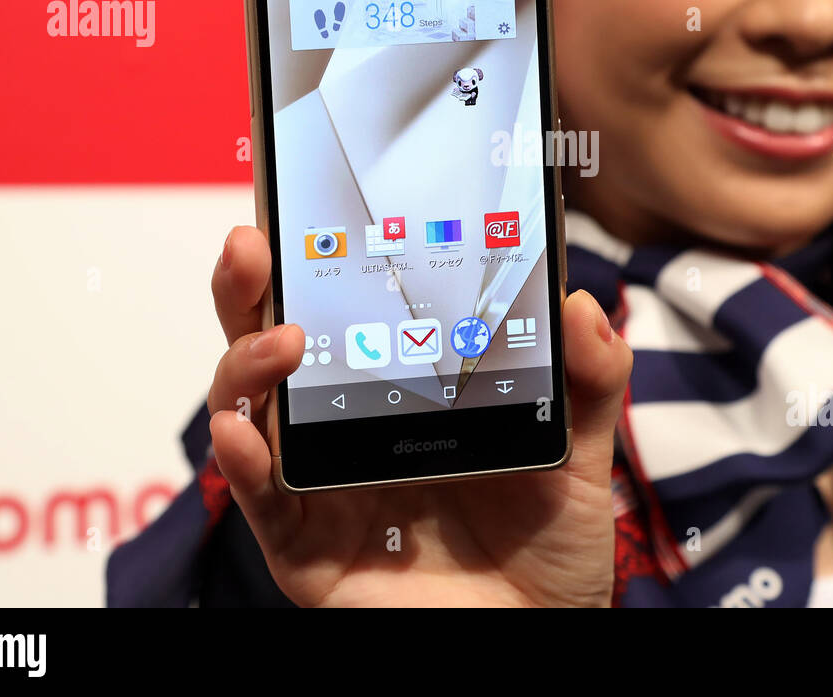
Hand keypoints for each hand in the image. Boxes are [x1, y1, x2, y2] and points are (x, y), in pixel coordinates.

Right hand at [208, 226, 631, 606]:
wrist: (538, 636)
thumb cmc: (549, 547)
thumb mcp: (580, 453)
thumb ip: (589, 380)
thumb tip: (582, 303)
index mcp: (404, 387)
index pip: (347, 306)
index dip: (319, 253)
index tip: (314, 195)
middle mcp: (348, 424)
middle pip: (278, 340)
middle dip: (252, 284)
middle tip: (254, 238)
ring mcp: (322, 482)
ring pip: (253, 408)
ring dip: (247, 360)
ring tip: (282, 338)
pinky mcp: (308, 547)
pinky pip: (262, 502)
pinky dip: (242, 465)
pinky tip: (245, 432)